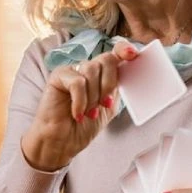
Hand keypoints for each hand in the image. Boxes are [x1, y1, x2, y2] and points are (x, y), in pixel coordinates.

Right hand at [20, 44, 136, 171]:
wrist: (62, 143)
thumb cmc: (82, 127)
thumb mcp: (108, 107)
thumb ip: (117, 88)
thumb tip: (129, 71)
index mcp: (101, 75)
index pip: (114, 54)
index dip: (123, 50)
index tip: (132, 54)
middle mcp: (87, 69)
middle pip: (106, 60)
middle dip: (109, 84)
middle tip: (104, 103)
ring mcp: (72, 71)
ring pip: (92, 70)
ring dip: (94, 96)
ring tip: (89, 112)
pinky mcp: (58, 76)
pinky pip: (77, 82)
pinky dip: (81, 101)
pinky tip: (77, 113)